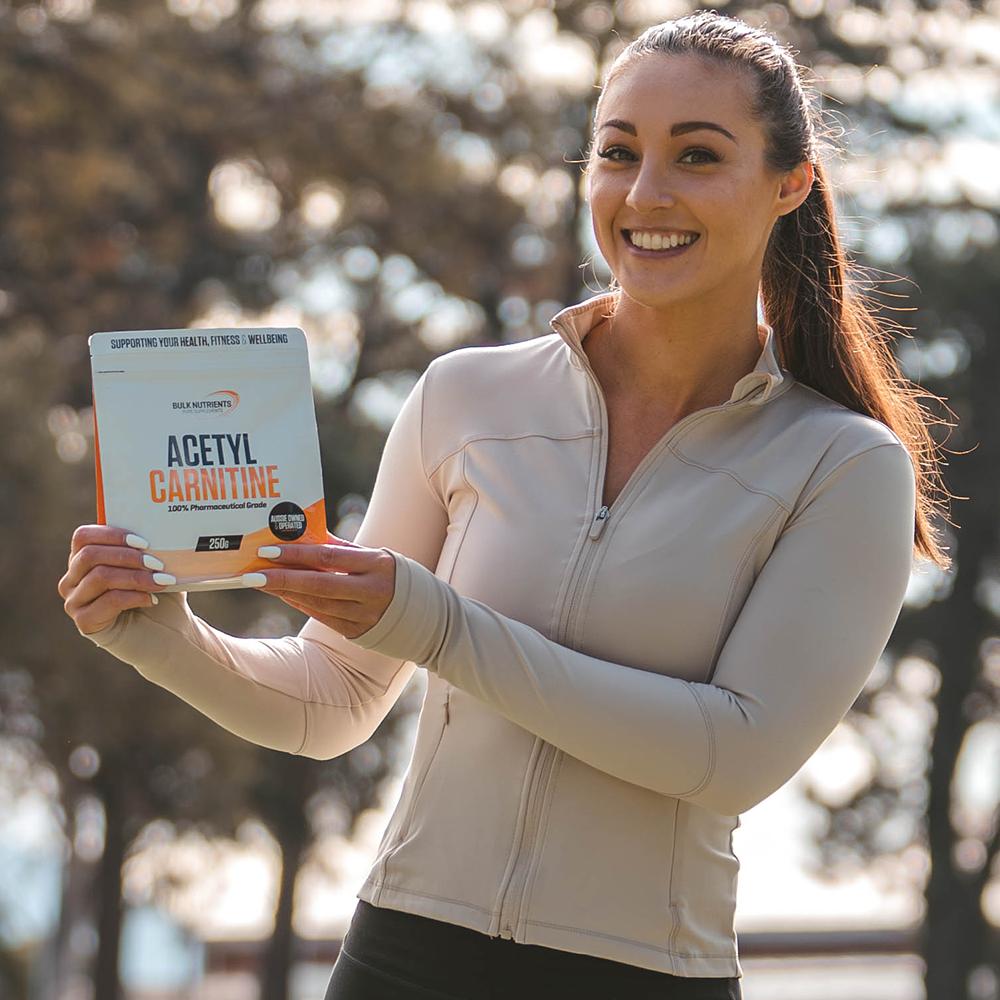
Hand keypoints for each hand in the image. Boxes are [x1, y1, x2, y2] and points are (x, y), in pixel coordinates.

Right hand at [59, 525, 174, 635]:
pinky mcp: (85, 622)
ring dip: (135, 577)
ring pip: (99, 577)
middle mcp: (72, 580)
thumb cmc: (160, 597)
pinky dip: (134, 597)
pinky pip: (108, 601)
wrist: (167, 636)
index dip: (111, 535)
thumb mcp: (155, 569)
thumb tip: (157, 531)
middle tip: (156, 563)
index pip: (83, 537)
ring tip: (161, 582)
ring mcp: (75, 602)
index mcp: (84, 560)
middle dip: (127, 556)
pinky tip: (151, 600)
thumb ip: (148, 550)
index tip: (143, 542)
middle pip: (89, 555)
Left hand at [252, 532, 396, 639]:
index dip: (296, 555)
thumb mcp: (375, 557)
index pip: (328, 558)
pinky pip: (322, 617)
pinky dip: (301, 605)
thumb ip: (341, 548)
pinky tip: (283, 595)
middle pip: (318, 584)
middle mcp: (371, 592)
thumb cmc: (395, 576)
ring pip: (317, 604)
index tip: (268, 551)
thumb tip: (305, 535)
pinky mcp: (359, 633)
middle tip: (252, 574)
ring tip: (261, 582)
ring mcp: (365, 616)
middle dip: (282, 579)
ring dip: (286, 593)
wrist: (427, 616)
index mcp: (377, 566)